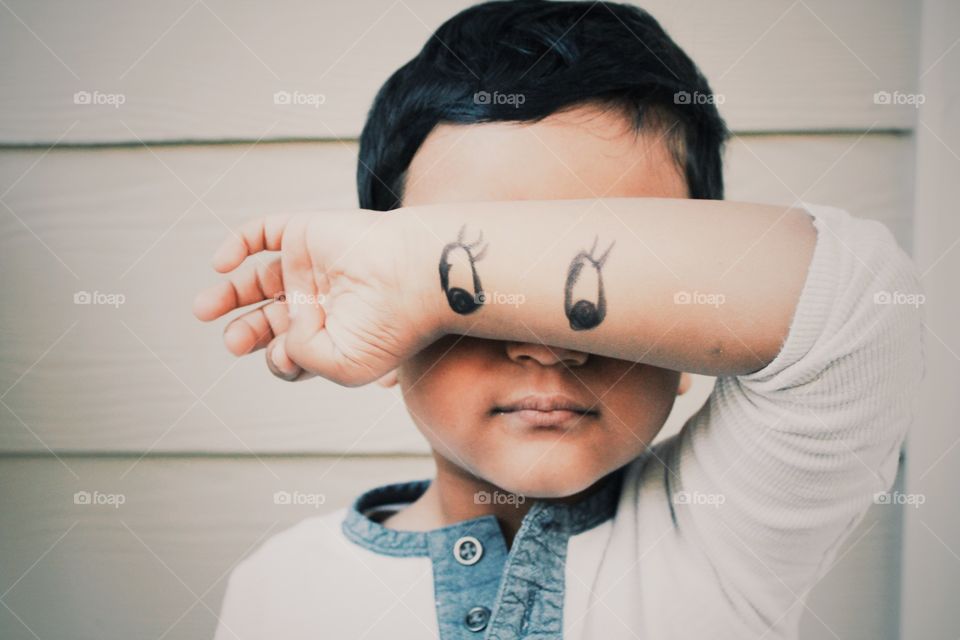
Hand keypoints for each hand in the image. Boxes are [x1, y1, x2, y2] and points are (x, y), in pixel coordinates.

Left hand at [192, 210, 442, 386]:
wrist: (415, 274)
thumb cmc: (391, 324)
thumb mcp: (344, 366)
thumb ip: (300, 358)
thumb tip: (278, 334)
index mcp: (335, 336)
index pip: (292, 351)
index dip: (280, 359)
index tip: (289, 356)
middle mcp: (322, 302)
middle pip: (269, 318)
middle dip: (245, 332)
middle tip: (233, 342)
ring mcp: (312, 265)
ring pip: (258, 278)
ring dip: (227, 294)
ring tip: (204, 309)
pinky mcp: (306, 232)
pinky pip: (262, 233)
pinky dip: (236, 244)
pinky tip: (222, 264)